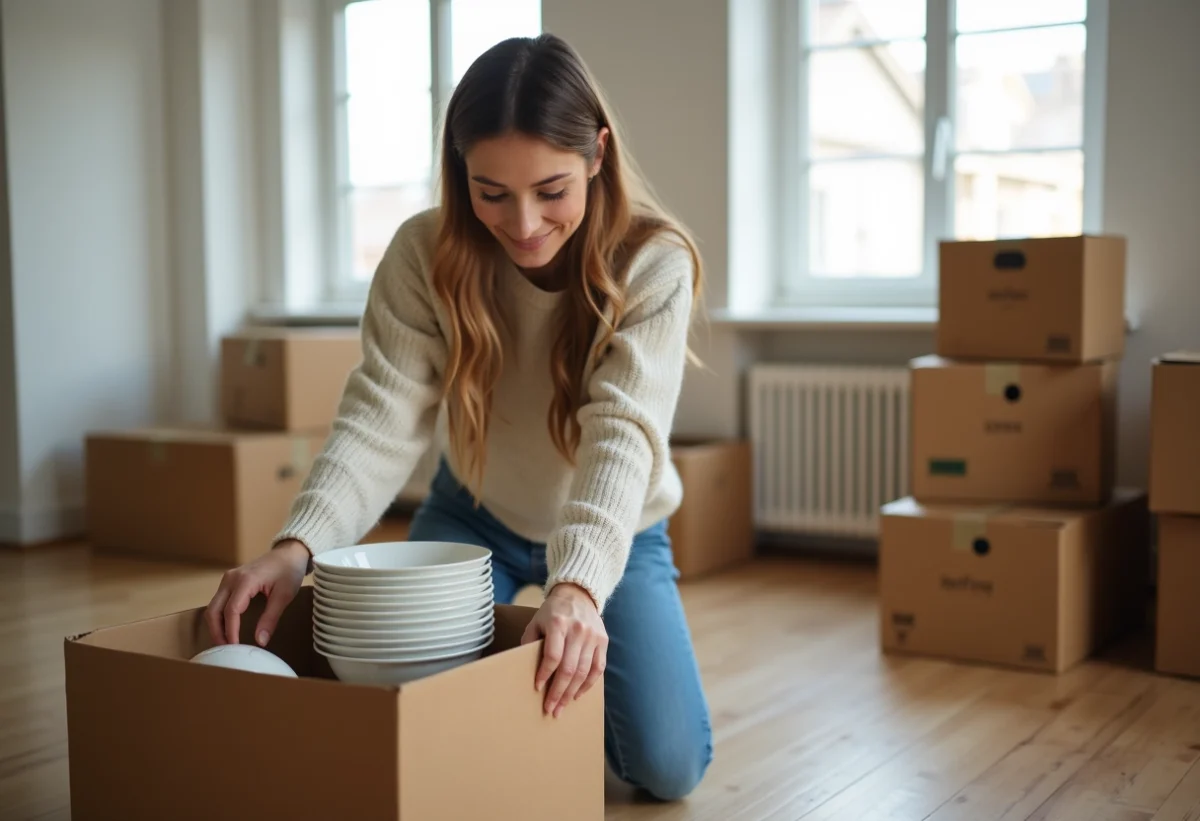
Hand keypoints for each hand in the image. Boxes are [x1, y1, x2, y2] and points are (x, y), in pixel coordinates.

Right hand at [204, 540, 310, 646]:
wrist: (289, 553)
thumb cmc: (289, 571)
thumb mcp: (284, 596)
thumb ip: (271, 618)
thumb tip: (260, 641)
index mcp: (245, 581)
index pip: (231, 611)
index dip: (231, 632)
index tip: (235, 648)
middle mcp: (231, 579)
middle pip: (214, 610)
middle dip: (217, 632)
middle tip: (226, 650)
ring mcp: (228, 579)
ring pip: (213, 607)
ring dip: (216, 626)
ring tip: (226, 643)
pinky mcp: (229, 581)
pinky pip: (218, 602)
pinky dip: (219, 617)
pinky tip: (227, 629)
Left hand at [520, 583, 607, 717]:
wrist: (578, 594)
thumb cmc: (552, 613)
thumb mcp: (536, 622)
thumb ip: (530, 643)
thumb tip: (524, 670)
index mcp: (558, 624)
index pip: (553, 655)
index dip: (545, 674)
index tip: (537, 688)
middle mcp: (578, 630)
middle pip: (569, 668)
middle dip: (558, 692)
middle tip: (550, 709)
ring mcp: (593, 636)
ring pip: (584, 672)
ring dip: (572, 693)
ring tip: (562, 707)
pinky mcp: (603, 641)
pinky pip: (598, 668)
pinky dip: (588, 684)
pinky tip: (578, 695)